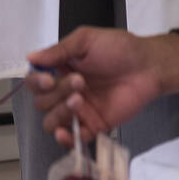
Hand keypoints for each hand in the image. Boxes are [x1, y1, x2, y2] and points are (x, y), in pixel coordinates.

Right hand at [27, 27, 178, 146]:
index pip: (34, 82)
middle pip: (41, 103)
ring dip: (60, 112)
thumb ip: (58, 50)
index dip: (36, 82)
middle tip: (80, 81)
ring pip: (52, 122)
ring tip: (79, 99)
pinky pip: (73, 139)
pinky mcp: (93, 125)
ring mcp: (79, 110)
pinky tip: (66, 132)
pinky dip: (66, 139)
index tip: (48, 77)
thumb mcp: (86, 40)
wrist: (148, 66)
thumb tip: (30, 57)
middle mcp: (65, 91)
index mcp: (61, 69)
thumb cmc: (119, 48)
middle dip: (56, 93)